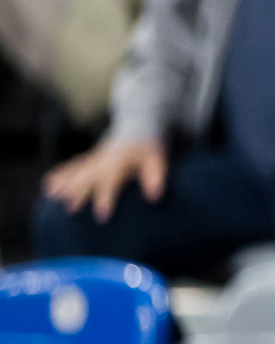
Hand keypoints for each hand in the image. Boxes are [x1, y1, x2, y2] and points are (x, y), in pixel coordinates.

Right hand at [43, 138, 168, 223]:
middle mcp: (102, 160)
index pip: (110, 179)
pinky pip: (71, 167)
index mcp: (119, 161)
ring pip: (76, 172)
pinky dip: (59, 176)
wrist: (139, 127)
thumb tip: (154, 197)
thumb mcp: (157, 161)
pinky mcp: (89, 160)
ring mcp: (93, 159)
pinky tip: (49, 188)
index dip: (105, 197)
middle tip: (71, 210)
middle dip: (78, 192)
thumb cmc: (150, 149)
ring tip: (53, 199)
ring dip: (64, 185)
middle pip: (87, 176)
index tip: (102, 216)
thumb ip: (156, 177)